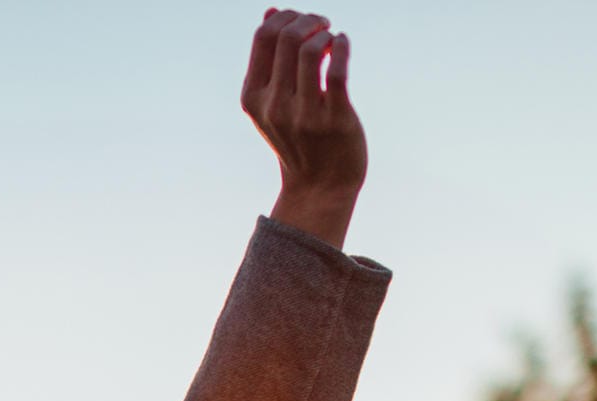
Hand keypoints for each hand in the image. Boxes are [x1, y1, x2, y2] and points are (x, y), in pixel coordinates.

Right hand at [241, 9, 365, 247]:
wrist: (319, 186)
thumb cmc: (298, 137)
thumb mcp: (272, 101)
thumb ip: (269, 59)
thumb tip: (271, 11)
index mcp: (254, 98)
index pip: (263, 37)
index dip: (285, 17)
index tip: (302, 21)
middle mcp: (275, 106)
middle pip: (287, 38)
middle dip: (308, 19)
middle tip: (322, 24)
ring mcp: (305, 114)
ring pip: (312, 50)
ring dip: (325, 31)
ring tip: (332, 37)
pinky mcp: (336, 119)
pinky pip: (339, 70)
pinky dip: (342, 46)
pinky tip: (343, 43)